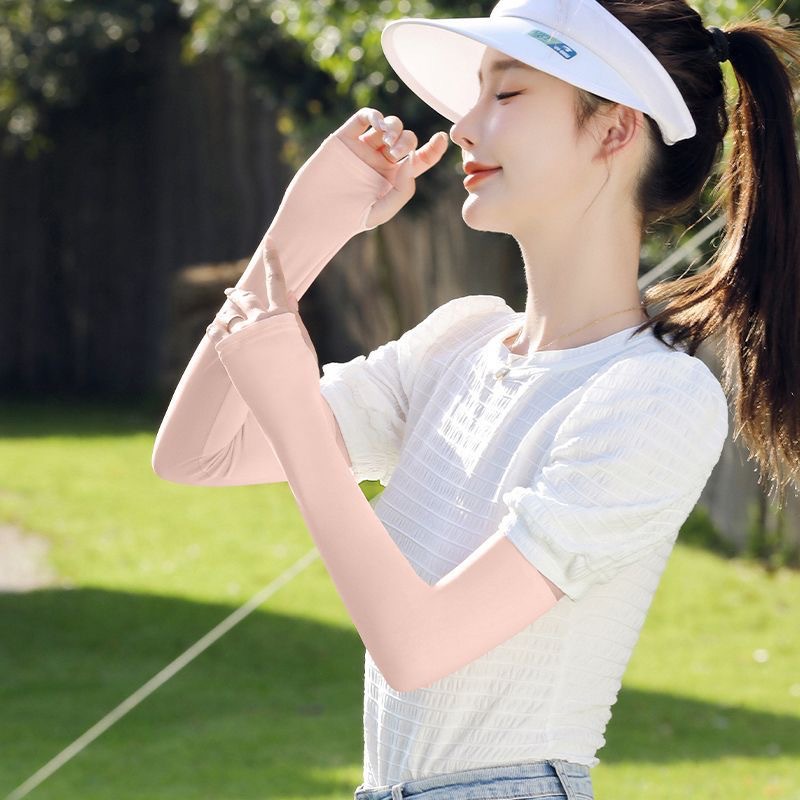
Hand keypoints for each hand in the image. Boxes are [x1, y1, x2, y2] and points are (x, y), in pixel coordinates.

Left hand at [205, 235, 318, 363]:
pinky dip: (216, 328)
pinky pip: (216, 331)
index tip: (270, 241)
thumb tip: (291, 295)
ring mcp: (242, 335)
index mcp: (284, 316)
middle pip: (245, 298)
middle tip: (232, 291)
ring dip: (227, 315)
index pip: (277, 280)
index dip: (273, 259)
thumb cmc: (302, 375)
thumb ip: (292, 317)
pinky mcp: (226, 350)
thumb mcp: (302, 343)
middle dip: (238, 293)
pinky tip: (215, 330)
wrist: (287, 403)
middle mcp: (261, 320)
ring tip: (226, 318)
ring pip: (228, 315)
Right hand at [333, 107, 449, 228]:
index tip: (441, 138)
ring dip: (394, 128)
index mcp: (394, 177)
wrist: (317, 213)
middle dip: (406, 141)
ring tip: (387, 141)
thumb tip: (412, 161)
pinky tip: (377, 125)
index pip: (420, 159)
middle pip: (406, 139)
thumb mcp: (383, 210)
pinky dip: (374, 116)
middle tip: (396, 153)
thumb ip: (403, 188)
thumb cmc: (351, 218)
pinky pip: (364, 118)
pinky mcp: (345, 137)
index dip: (433, 148)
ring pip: (388, 125)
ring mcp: (363, 147)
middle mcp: (381, 160)